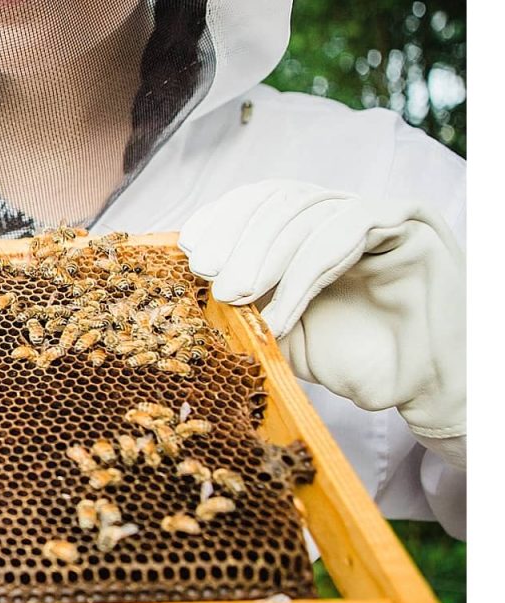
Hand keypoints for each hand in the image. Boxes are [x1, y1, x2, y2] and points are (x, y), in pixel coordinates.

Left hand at [179, 179, 464, 439]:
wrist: (423, 390)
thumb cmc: (354, 361)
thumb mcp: (283, 331)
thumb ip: (246, 303)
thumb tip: (191, 283)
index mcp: (311, 228)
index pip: (260, 202)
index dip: (223, 219)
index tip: (190, 250)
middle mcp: (344, 212)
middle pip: (278, 200)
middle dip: (237, 239)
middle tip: (211, 280)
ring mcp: (380, 213)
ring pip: (307, 210)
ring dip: (265, 255)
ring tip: (236, 298)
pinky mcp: (412, 222)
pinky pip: (348, 229)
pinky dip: (305, 271)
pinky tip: (282, 312)